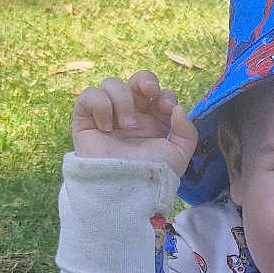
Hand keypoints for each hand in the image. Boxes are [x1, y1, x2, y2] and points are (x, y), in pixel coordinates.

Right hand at [71, 70, 198, 178]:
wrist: (126, 191)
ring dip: (122, 100)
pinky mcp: (86, 122)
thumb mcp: (179, 155)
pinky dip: (99, 105)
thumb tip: (178, 109)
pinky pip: (88, 96)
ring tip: (126, 126)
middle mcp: (129, 116)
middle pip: (135, 81)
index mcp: (151, 122)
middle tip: (149, 94)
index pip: (156, 93)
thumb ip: (187, 131)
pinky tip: (106, 127)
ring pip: (111, 84)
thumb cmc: (152, 177)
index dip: (163, 94)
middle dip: (144, 81)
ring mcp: (107, 117)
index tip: (167, 108)